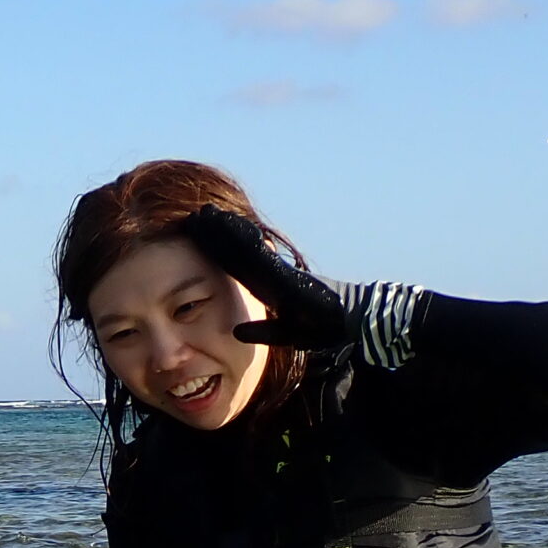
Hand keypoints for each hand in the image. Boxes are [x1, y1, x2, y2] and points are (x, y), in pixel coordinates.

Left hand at [178, 204, 422, 368]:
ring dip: (226, 231)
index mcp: (271, 285)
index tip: (198, 237)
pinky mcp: (287, 275)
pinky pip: (261, 257)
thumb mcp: (285, 333)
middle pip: (239, 251)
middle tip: (196, 215)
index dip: (218, 251)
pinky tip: (229, 227)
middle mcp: (273, 274)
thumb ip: (263, 331)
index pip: (238, 266)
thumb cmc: (322, 328)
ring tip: (206, 214)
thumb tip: (237, 332)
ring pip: (247, 248)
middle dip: (218, 234)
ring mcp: (280, 272)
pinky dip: (245, 241)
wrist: (351, 322)